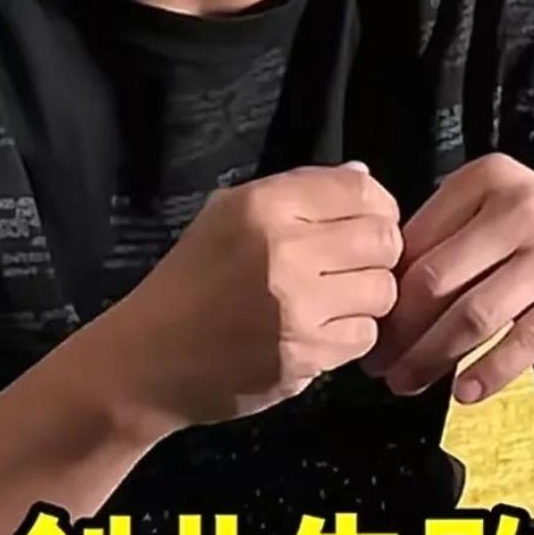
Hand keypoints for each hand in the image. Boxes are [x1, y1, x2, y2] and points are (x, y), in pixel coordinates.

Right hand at [104, 163, 402, 432]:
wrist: (150, 358)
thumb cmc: (190, 281)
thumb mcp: (226, 215)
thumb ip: (297, 192)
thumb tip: (362, 176)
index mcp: (264, 206)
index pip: (360, 189)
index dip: (378, 204)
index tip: (368, 220)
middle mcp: (285, 251)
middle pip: (383, 239)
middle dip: (378, 251)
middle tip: (355, 264)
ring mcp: (298, 309)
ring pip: (383, 290)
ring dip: (367, 295)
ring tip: (336, 299)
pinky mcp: (305, 357)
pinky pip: (365, 336)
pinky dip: (351, 334)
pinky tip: (322, 330)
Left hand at [365, 153, 533, 403]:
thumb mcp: (492, 214)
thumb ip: (439, 239)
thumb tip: (372, 294)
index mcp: (487, 179)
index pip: (417, 241)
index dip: (384, 290)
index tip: (366, 325)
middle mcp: (522, 206)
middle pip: (438, 280)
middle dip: (400, 331)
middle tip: (378, 364)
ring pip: (475, 315)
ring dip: (433, 357)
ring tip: (407, 383)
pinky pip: (523, 343)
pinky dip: (488, 372)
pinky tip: (463, 393)